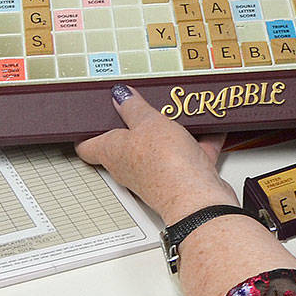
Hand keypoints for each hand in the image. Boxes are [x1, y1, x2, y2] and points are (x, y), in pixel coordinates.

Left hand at [77, 85, 237, 222]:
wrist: (198, 199)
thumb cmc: (166, 165)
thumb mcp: (148, 122)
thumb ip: (134, 107)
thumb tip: (120, 96)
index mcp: (112, 152)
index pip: (87, 146)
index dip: (86, 131)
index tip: (89, 117)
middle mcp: (130, 167)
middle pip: (126, 143)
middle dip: (134, 123)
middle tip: (138, 103)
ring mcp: (156, 173)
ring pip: (160, 147)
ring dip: (168, 131)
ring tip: (177, 110)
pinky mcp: (181, 177)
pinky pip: (189, 154)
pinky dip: (199, 141)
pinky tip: (209, 126)